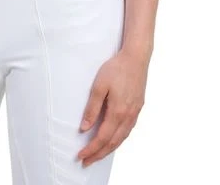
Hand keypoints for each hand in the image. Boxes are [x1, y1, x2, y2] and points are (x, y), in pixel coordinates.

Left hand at [76, 48, 148, 166]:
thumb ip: (92, 108)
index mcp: (117, 112)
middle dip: (98, 154)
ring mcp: (134, 113)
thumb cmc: (116, 69)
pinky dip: (118, 140)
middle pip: (112, 143)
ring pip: (121, 139)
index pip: (102, 138)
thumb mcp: (99, 86)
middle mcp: (128, 116)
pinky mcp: (138, 108)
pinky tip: (113, 140)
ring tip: (98, 155)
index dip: (91, 149)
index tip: (81, 156)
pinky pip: (127, 131)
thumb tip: (84, 128)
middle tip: (86, 162)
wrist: (136, 58)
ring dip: (109, 149)